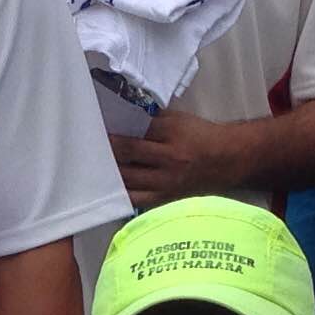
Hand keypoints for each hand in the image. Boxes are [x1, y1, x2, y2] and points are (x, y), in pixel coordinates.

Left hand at [105, 106, 244, 206]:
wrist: (228, 160)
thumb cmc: (201, 136)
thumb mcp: (180, 119)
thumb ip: (153, 119)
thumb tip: (123, 115)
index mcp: (173, 134)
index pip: (136, 129)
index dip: (114, 128)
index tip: (95, 125)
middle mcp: (169, 159)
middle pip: (129, 153)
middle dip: (107, 149)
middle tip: (85, 144)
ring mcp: (166, 182)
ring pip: (128, 178)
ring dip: (108, 171)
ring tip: (91, 165)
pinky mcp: (165, 199)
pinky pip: (136, 199)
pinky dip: (120, 193)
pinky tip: (106, 187)